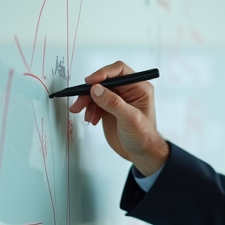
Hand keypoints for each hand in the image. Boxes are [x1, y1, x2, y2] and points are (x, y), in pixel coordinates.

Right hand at [68, 61, 168, 175]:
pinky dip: (89, 109)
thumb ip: (113, 103)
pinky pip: (94, 102)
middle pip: (104, 81)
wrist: (140, 153)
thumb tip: (96, 89)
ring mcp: (118, 99)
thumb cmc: (143, 137)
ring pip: (97, 91)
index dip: (104, 73)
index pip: (119, 71)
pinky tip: (91, 119)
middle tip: (80, 100)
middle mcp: (129, 90)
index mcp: (139, 88)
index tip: (91, 82)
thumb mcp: (130, 119)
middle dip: (90, 90)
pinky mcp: (109, 108)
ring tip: (83, 113)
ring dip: (87, 101)